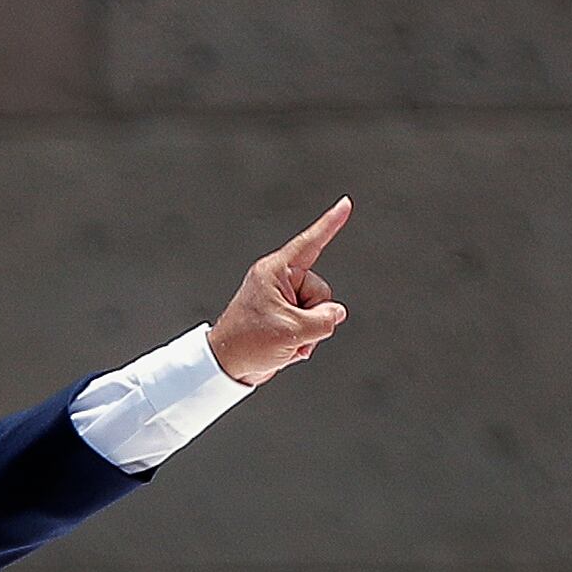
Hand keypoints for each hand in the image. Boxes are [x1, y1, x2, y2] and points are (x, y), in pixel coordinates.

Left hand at [207, 196, 351, 385]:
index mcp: (275, 272)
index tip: (345, 204)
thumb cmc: (246, 343)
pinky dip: (303, 339)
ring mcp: (282, 299)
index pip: (310, 243)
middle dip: (313, 315)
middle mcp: (278, 281)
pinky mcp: (284, 316)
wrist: (227, 367)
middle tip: (288, 330)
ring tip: (283, 340)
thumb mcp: (293, 331)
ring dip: (308, 332)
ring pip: (319, 310)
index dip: (330, 224)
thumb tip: (335, 314)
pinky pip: (310, 324)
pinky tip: (286, 347)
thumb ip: (324, 320)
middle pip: (321, 290)